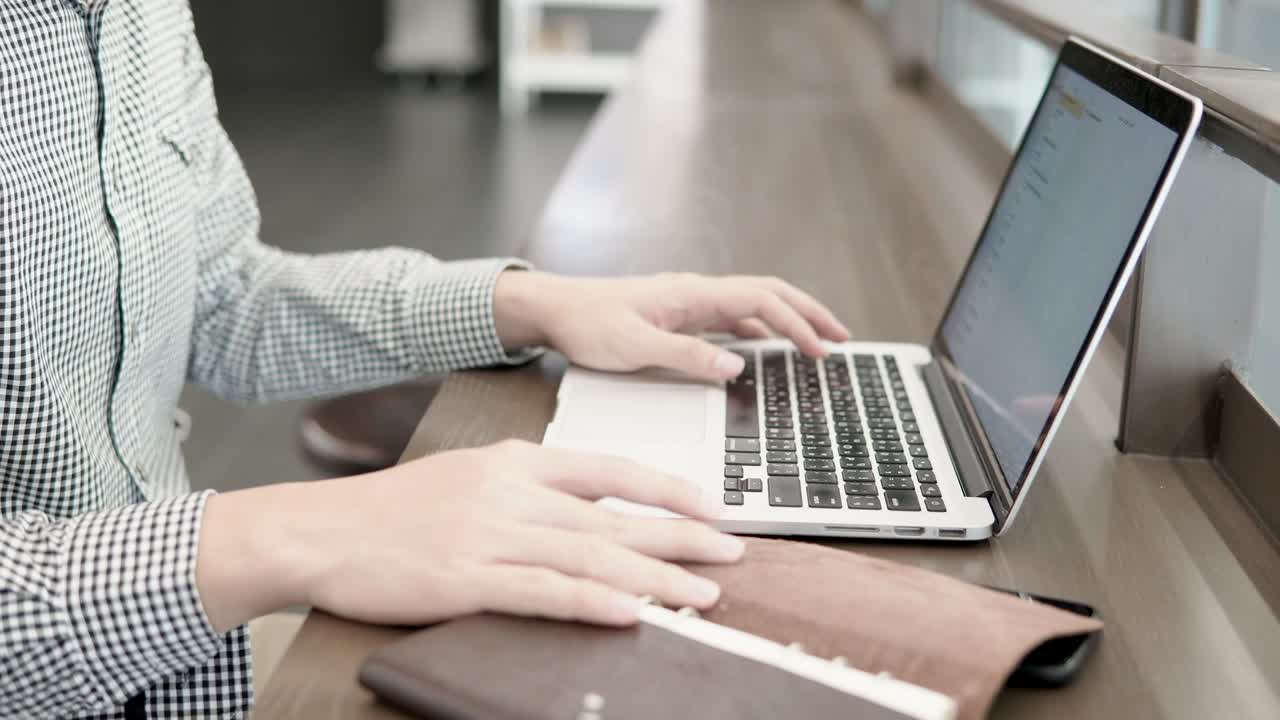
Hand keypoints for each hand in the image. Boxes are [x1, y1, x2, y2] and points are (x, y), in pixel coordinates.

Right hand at [197, 440, 743, 631]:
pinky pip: (542, 591)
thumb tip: (589, 510)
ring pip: (591, 554)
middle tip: (733, 550)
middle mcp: (511, 492)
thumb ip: (529, 488)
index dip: (666, 488)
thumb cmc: (395, 510)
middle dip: (682, 534)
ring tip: (704, 591)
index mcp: (514, 461)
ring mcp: (489, 534)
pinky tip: (632, 609)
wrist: (322, 529)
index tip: (711, 504)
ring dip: (656, 575)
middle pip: (614, 516)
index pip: (609, 470)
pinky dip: (592, 600)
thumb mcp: (470, 477)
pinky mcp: (466, 578)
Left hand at [494, 271, 849, 381]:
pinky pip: (733, 317)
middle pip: (768, 293)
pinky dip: (762, 328)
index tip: (822, 350)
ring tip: (818, 342)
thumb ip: (686, 356)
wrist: (553, 309)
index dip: (798, 322)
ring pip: (753, 304)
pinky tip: (770, 346)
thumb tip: (736, 367)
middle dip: (809, 314)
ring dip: (789, 319)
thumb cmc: (587, 325)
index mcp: (691, 294)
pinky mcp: (681, 315)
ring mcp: (690, 302)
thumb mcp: (634, 348)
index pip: (761, 299)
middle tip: (842, 338)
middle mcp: (696, 292)